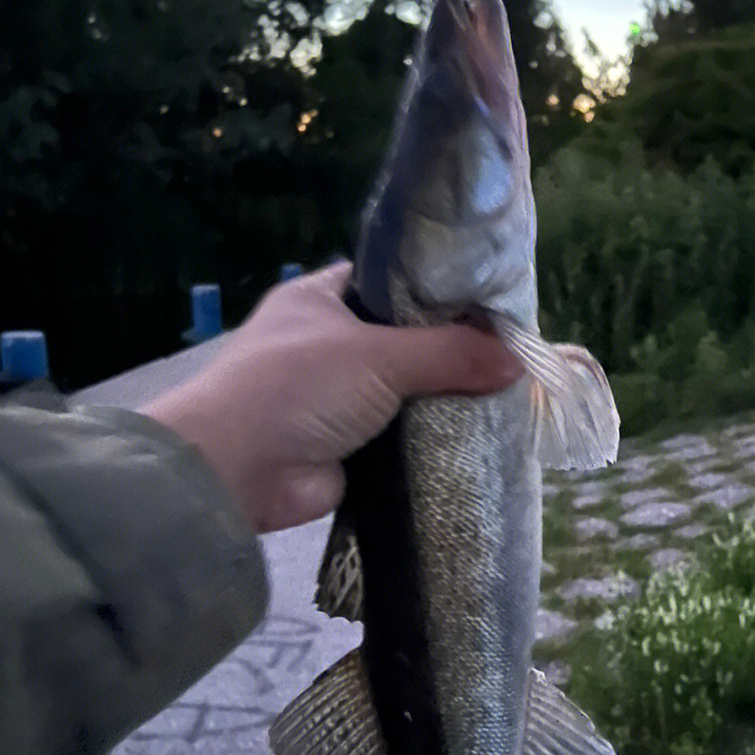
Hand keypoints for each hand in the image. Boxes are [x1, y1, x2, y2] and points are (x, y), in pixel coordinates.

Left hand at [141, 262, 522, 530]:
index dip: (440, 291)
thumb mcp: (379, 356)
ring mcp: (335, 398)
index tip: (493, 305)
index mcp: (321, 298)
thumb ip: (451, 353)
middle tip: (509, 356)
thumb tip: (517, 360)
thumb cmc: (297, 386)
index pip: (391, 283)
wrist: (237, 471)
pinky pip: (401, 436)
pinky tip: (476, 437)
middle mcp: (327, 343)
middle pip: (405, 340)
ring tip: (506, 397)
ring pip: (405, 391)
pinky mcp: (347, 447)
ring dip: (443, 399)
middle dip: (451, 350)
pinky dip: (430, 439)